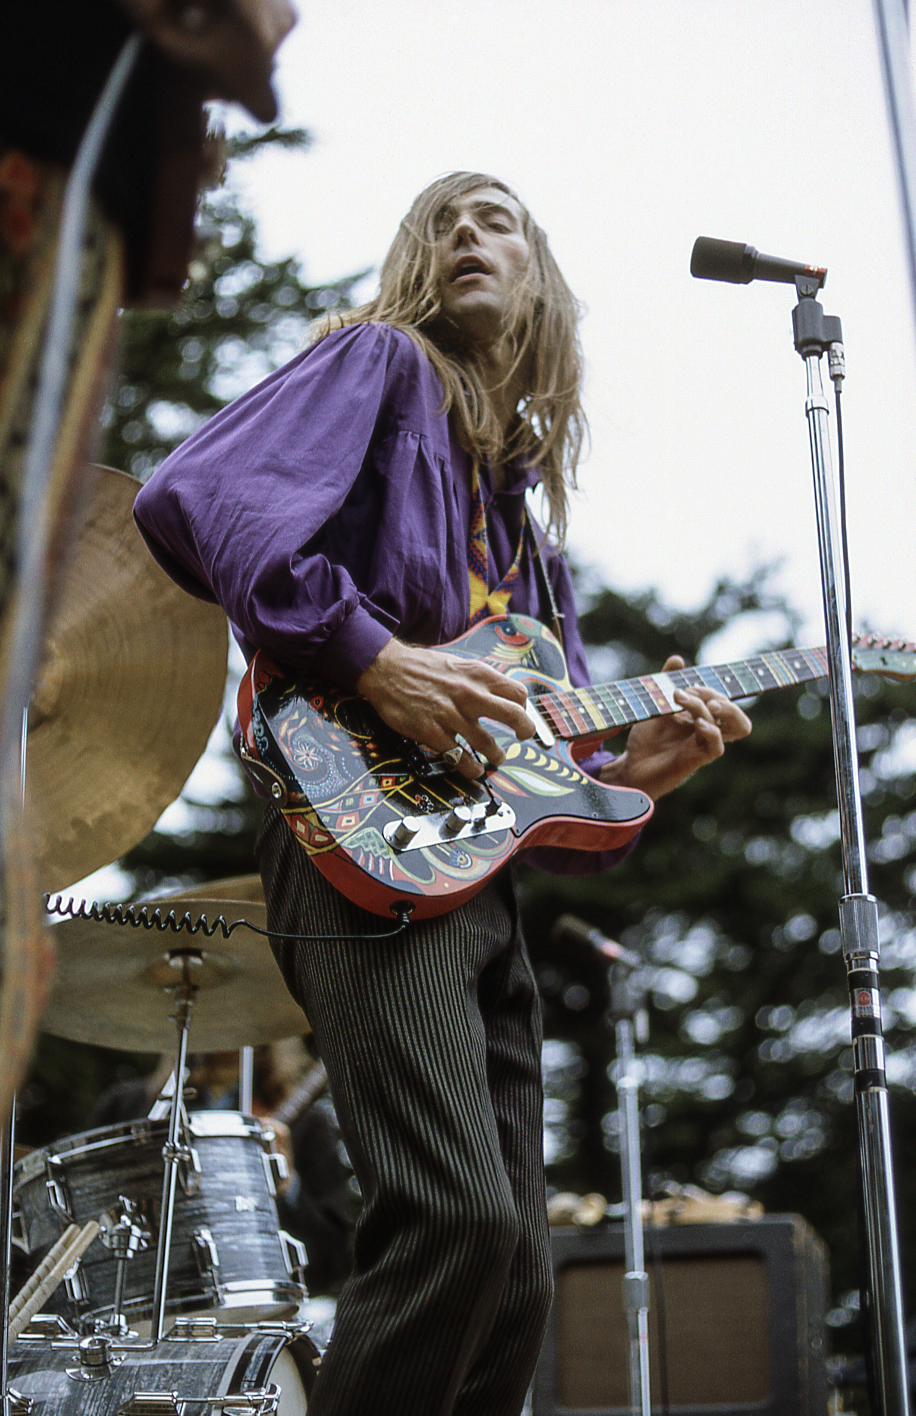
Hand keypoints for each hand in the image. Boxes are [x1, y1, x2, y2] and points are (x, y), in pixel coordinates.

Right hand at [356, 637, 534, 779]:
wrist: (386, 669)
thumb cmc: (421, 667)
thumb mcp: (458, 664)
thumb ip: (479, 680)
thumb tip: (500, 695)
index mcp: (478, 674)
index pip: (517, 693)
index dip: (523, 707)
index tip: (519, 716)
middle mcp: (470, 694)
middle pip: (514, 716)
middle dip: (525, 731)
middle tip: (523, 737)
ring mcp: (452, 715)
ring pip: (488, 744)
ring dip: (497, 755)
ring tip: (496, 758)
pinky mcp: (433, 733)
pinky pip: (460, 758)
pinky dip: (471, 768)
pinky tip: (474, 769)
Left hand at [598, 655, 750, 798]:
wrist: (631, 768)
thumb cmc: (645, 740)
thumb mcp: (653, 706)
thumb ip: (666, 682)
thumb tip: (678, 659)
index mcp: (701, 717)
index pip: (723, 700)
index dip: (712, 688)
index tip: (685, 683)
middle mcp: (708, 730)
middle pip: (737, 713)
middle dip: (717, 695)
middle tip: (688, 691)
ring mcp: (704, 745)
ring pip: (736, 727)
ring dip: (718, 709)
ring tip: (692, 701)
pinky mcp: (696, 759)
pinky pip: (717, 747)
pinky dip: (712, 732)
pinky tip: (697, 723)